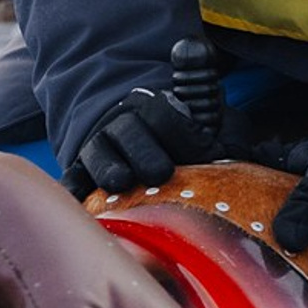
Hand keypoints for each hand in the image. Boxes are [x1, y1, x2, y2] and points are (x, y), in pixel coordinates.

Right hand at [69, 86, 218, 198]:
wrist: (134, 135)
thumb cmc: (182, 142)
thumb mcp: (209, 125)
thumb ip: (226, 130)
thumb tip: (234, 144)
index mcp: (156, 108)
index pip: (165, 115)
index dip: (186, 136)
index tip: (207, 155)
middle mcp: (124, 123)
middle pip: (129, 130)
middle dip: (144, 151)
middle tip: (160, 173)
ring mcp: (100, 146)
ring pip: (98, 152)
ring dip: (109, 166)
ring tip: (120, 183)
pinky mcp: (80, 170)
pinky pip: (73, 177)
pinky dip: (74, 188)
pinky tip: (80, 200)